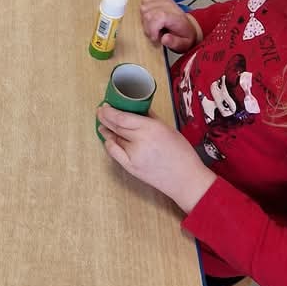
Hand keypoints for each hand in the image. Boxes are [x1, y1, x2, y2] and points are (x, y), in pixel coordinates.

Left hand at [97, 105, 215, 212]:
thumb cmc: (182, 154)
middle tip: (101, 111)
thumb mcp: (168, 129)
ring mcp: (134, 156)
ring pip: (115, 138)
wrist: (186, 179)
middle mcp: (141, 141)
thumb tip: (137, 108)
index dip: (110, 111)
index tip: (106, 106)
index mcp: (151, 129)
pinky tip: (107, 138)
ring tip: (103, 124)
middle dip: (106, 118)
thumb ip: (150, 118)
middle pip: (116, 127)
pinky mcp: (131, 167)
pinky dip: (109, 144)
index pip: (122, 118)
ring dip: (107, 130)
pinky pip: (114, 152)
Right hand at [141, 0, 199, 52]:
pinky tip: (152, 17)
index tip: (156, 38)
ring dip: (145, 20)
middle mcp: (169, 5)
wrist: (189, 26)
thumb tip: (164, 39)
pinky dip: (145, 11)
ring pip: (143, 8)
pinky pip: (144, 2)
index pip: (156, 18)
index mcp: (175, 16)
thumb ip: (174, 43)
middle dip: (148, 27)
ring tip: (154, 26)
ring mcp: (163, 0)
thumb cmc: (184, 35)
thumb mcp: (183, 44)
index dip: (152, 30)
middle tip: (156, 33)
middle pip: (147, 14)